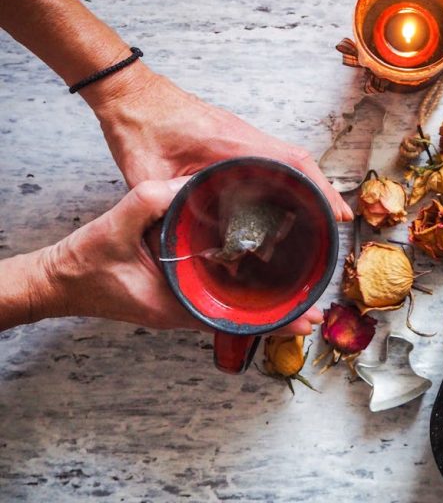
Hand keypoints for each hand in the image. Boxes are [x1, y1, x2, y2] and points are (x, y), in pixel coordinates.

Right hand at [36, 177, 321, 334]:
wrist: (59, 280)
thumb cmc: (84, 266)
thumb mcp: (113, 230)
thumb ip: (144, 206)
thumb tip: (181, 186)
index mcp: (176, 305)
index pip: (235, 317)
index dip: (274, 320)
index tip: (308, 319)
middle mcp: (184, 307)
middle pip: (242, 312)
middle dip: (279, 311)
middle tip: (317, 303)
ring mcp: (181, 300)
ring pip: (231, 302)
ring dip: (262, 296)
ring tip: (299, 285)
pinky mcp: (177, 288)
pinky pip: (216, 289)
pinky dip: (239, 282)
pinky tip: (256, 265)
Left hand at [84, 64, 352, 222]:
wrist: (128, 92)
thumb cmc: (137, 125)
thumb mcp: (146, 175)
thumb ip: (167, 207)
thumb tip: (181, 244)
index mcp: (230, 143)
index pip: (291, 162)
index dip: (319, 187)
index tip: (337, 212)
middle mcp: (244, 136)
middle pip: (299, 161)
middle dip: (322, 190)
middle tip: (337, 222)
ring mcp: (241, 134)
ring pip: (288, 159)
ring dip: (308, 183)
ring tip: (319, 216)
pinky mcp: (233, 137)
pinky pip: (271, 157)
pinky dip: (288, 176)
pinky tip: (286, 199)